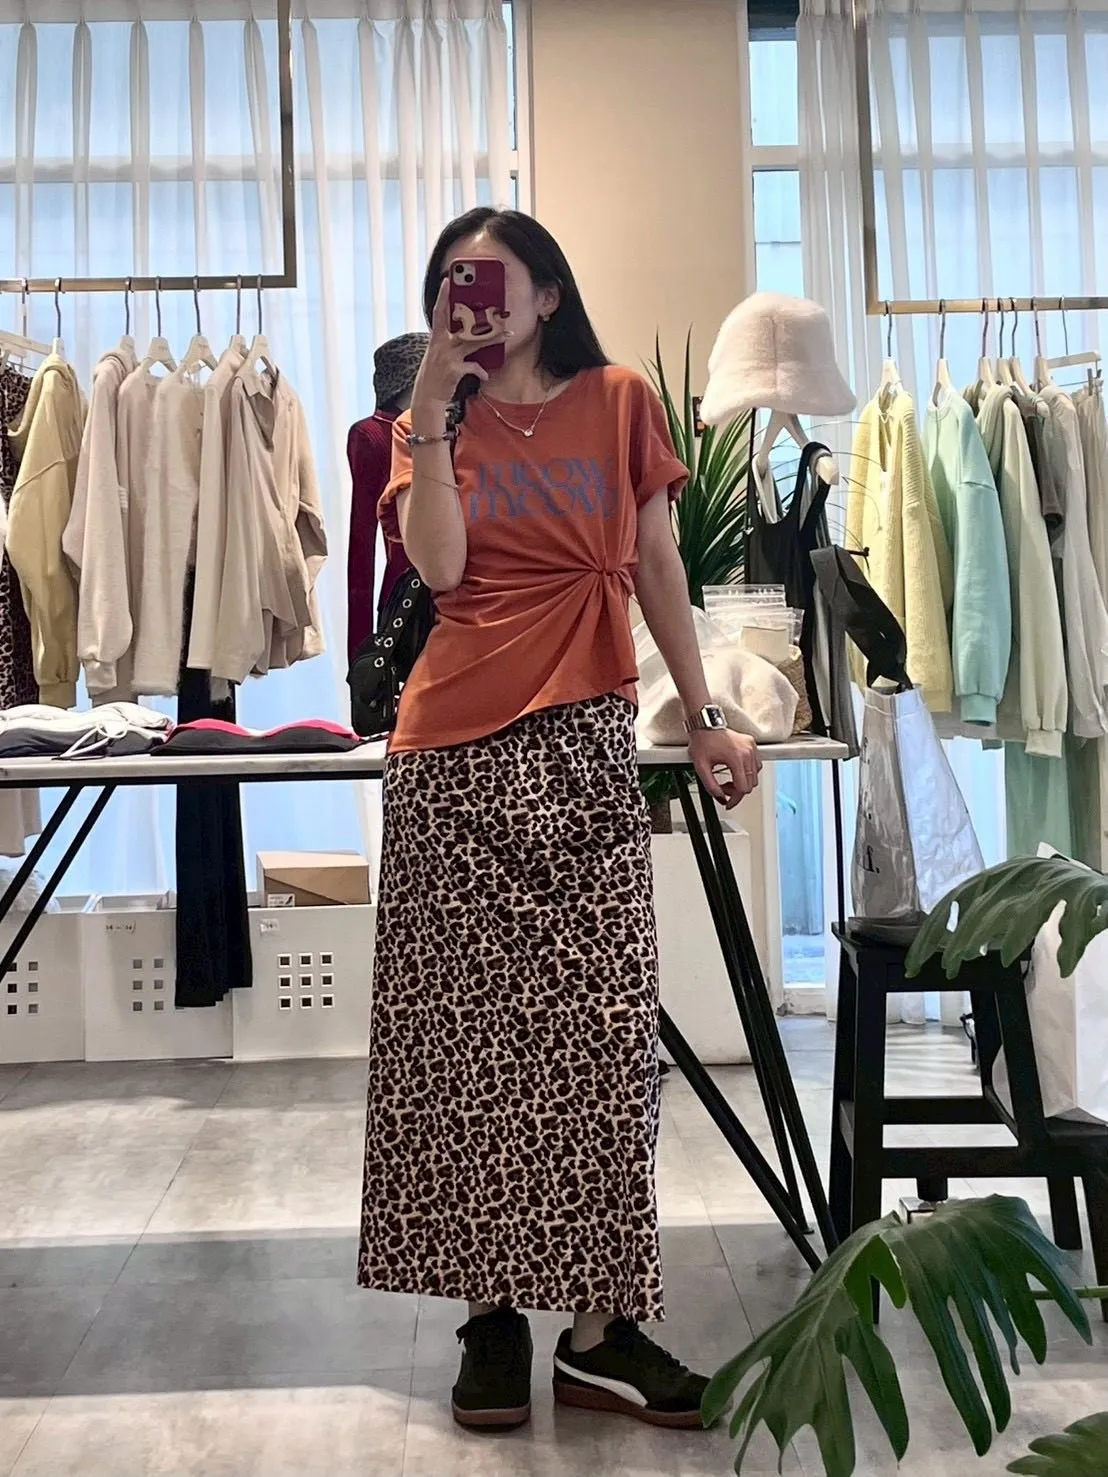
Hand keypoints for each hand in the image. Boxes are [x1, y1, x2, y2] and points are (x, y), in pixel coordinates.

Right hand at [411, 276, 511, 411]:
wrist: (427, 396)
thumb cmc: (435, 374)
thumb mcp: (438, 354)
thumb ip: (450, 342)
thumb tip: (469, 333)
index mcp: (436, 338)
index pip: (438, 312)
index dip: (442, 296)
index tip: (447, 281)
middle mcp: (440, 344)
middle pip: (465, 327)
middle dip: (483, 320)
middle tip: (499, 312)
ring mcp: (447, 357)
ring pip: (474, 343)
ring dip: (492, 339)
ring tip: (507, 335)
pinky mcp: (454, 370)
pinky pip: (473, 367)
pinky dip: (480, 371)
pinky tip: (484, 374)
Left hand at [687, 728, 761, 809]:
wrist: (705, 725)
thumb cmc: (702, 742)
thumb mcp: (701, 767)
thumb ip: (711, 786)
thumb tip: (720, 797)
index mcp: (736, 758)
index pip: (743, 789)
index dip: (734, 800)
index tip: (728, 803)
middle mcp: (748, 752)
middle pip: (750, 784)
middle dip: (737, 791)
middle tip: (723, 788)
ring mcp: (752, 748)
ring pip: (755, 776)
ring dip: (742, 782)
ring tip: (728, 779)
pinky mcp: (752, 744)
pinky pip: (756, 765)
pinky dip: (747, 772)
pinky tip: (735, 771)